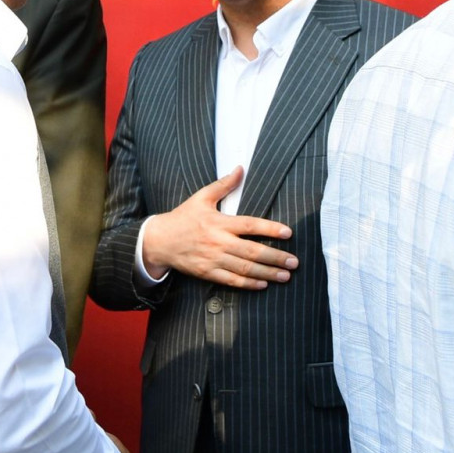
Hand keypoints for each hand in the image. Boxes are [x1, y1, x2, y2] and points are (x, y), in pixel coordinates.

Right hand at [141, 167, 296, 289]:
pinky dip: (248, 284)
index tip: (288, 232)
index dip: (270, 228)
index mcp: (219, 222)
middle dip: (276, 257)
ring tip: (285, 275)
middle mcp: (218, 242)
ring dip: (268, 273)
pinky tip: (263, 284)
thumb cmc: (183, 217)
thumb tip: (240, 168)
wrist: (159, 241)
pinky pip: (231, 280)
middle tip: (294, 262)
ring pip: (245, 269)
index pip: (250, 225)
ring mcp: (213, 259)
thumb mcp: (201, 197)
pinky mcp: (207, 273)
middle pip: (252, 251)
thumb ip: (223, 185)